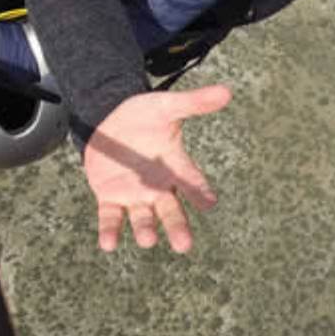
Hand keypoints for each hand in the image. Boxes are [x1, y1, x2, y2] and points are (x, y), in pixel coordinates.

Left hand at [83, 84, 230, 253]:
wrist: (109, 120)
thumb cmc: (143, 115)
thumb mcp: (165, 106)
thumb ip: (193, 103)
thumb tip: (226, 91)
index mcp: (175, 166)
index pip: (192, 181)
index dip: (200, 192)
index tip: (208, 202)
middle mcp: (158, 186)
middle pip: (171, 211)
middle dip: (177, 227)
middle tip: (183, 244)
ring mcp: (135, 194)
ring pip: (143, 218)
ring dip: (145, 229)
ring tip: (148, 240)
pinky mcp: (111, 198)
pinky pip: (111, 217)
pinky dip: (110, 231)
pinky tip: (108, 244)